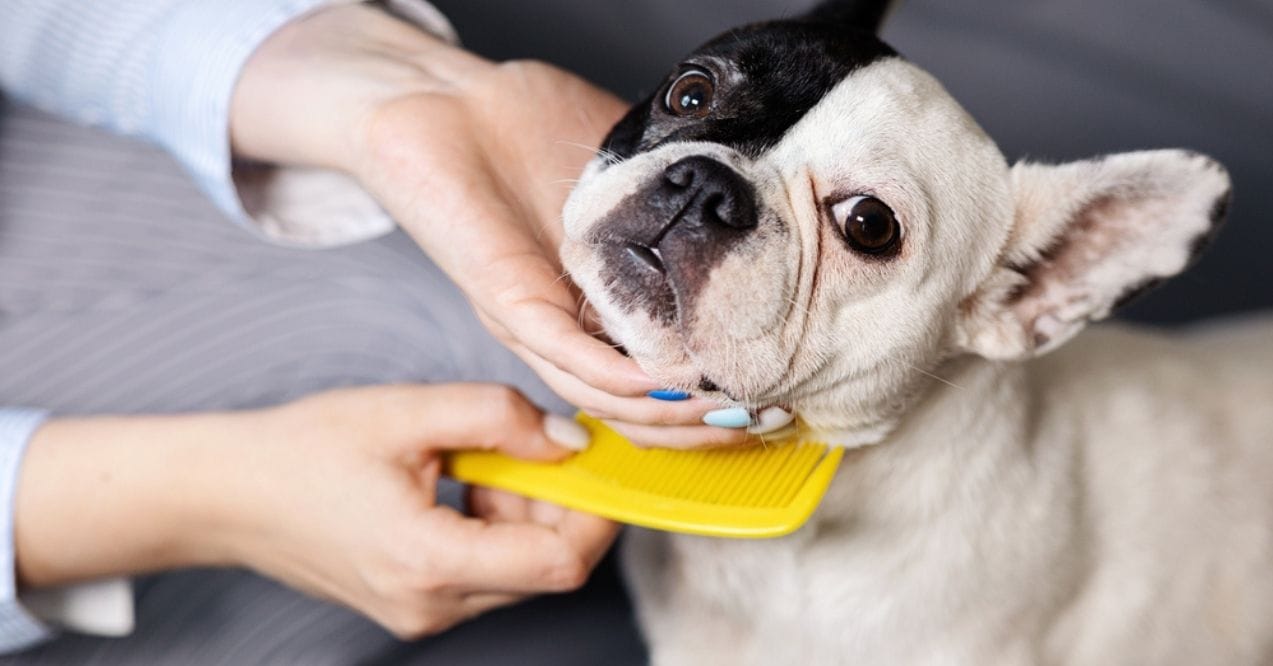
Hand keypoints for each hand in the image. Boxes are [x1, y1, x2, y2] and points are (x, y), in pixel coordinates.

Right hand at [17, 384, 616, 638]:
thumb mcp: (407, 412)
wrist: (228, 495)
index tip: (596, 460)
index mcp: (429, 561)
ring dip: (525, 514)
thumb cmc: (304, 450)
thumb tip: (570, 439)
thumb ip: (499, 417)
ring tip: (477, 460)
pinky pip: (486, 573)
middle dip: (558, 504)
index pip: (559, 564)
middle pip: (545, 569)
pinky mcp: (416, 606)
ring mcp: (422, 614)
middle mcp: (431, 605)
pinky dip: (495, 528)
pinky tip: (460, 483)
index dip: (595, 513)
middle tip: (530, 444)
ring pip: (519, 572)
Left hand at [229, 5, 748, 447]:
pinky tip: (661, 382)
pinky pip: (562, 353)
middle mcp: (564, 326)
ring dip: (666, 414)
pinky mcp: (505, 296)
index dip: (709, 400)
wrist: (440, 94)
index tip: (777, 398)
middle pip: (632, 408)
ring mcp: (533, 318)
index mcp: (593, 305)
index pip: (654, 379)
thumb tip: (748, 212)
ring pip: (601, 396)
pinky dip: (614, 376)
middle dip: (699, 426)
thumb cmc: (526, 126)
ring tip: (726, 412)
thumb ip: (672, 202)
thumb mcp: (624, 172)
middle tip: (766, 420)